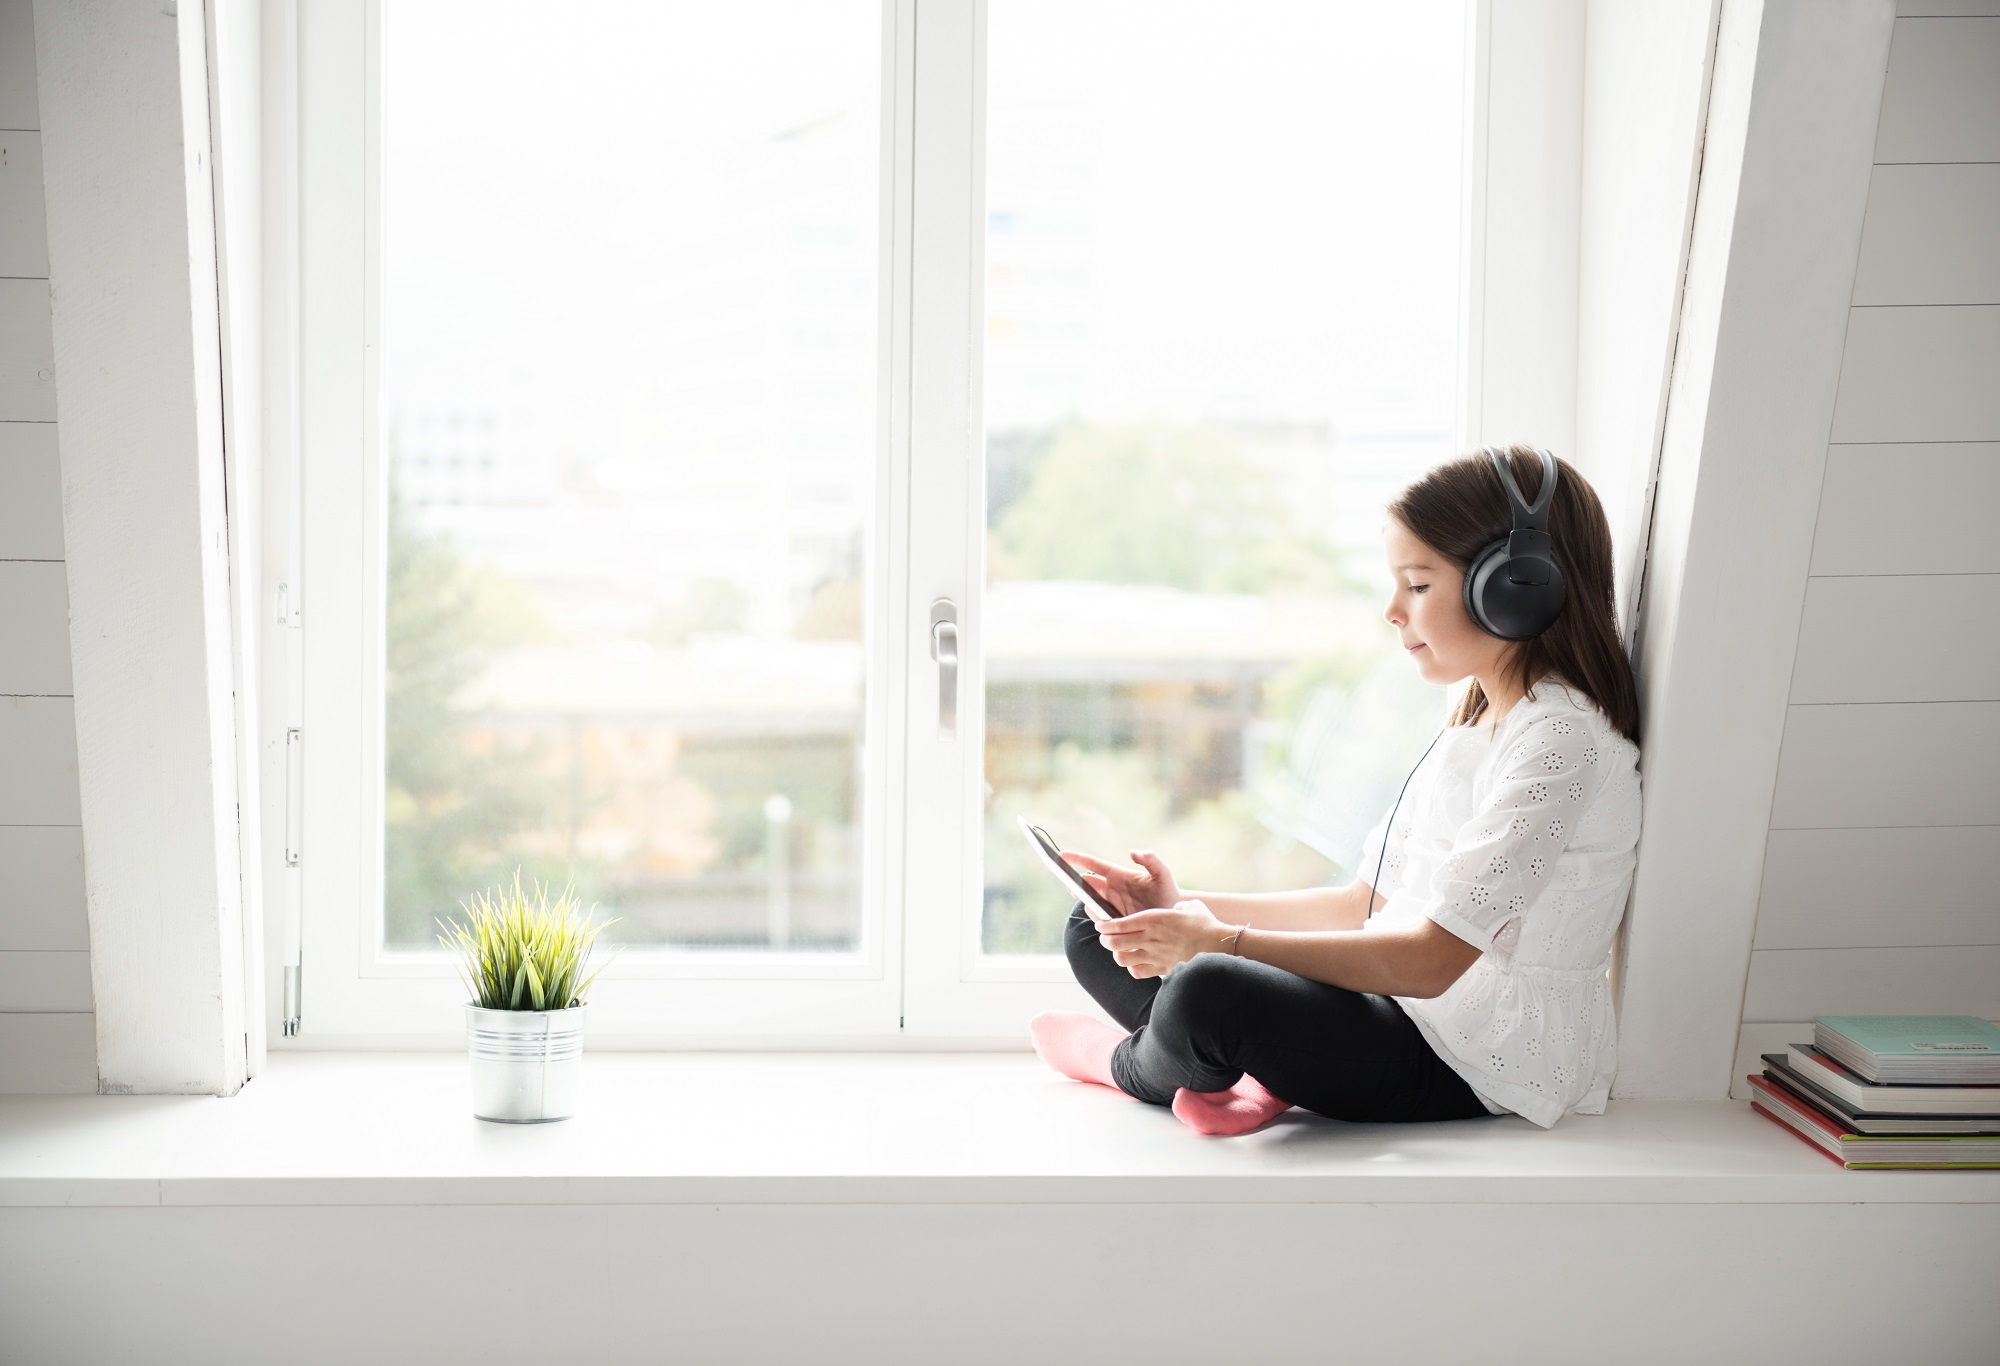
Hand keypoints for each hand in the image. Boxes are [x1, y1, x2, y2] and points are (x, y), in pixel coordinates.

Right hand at [1062, 849, 1184, 916]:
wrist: (1174, 916)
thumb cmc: (1168, 891)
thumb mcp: (1163, 873)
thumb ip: (1151, 860)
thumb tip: (1133, 852)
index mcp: (1118, 875)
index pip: (1093, 865)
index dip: (1077, 859)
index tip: (1061, 855)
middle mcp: (1111, 889)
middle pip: (1085, 885)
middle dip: (1074, 884)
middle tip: (1071, 887)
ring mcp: (1110, 905)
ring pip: (1089, 904)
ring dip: (1087, 904)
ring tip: (1095, 908)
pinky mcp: (1113, 921)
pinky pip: (1099, 921)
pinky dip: (1097, 921)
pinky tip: (1105, 925)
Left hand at [1095, 900, 1232, 978]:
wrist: (1219, 946)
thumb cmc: (1205, 925)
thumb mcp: (1190, 906)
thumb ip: (1177, 906)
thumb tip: (1177, 909)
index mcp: (1153, 919)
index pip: (1118, 924)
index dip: (1105, 925)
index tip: (1101, 925)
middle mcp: (1150, 937)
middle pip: (1114, 942)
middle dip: (1106, 941)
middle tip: (1107, 939)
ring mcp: (1155, 955)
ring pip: (1122, 958)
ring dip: (1118, 955)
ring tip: (1120, 951)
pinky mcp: (1162, 969)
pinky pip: (1137, 972)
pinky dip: (1133, 968)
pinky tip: (1136, 963)